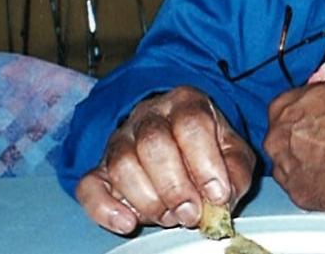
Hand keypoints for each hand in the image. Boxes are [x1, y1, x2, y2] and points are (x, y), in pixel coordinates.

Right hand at [75, 85, 255, 235]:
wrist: (175, 143)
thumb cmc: (207, 147)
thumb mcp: (233, 152)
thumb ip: (235, 171)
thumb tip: (223, 197)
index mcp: (187, 102)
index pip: (191, 123)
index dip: (205, 162)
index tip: (217, 194)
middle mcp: (149, 115)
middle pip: (153, 143)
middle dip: (175, 186)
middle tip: (191, 213)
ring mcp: (119, 140)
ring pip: (123, 165)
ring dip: (148, 200)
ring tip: (170, 216)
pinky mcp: (98, 169)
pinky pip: (89, 187)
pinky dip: (105, 209)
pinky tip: (128, 223)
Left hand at [264, 81, 324, 210]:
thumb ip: (319, 100)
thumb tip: (323, 103)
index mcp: (282, 108)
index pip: (283, 110)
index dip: (303, 116)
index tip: (315, 120)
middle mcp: (276, 140)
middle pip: (282, 141)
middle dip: (301, 142)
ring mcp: (286, 169)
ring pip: (291, 168)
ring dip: (308, 166)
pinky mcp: (298, 195)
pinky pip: (304, 190)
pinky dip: (318, 186)